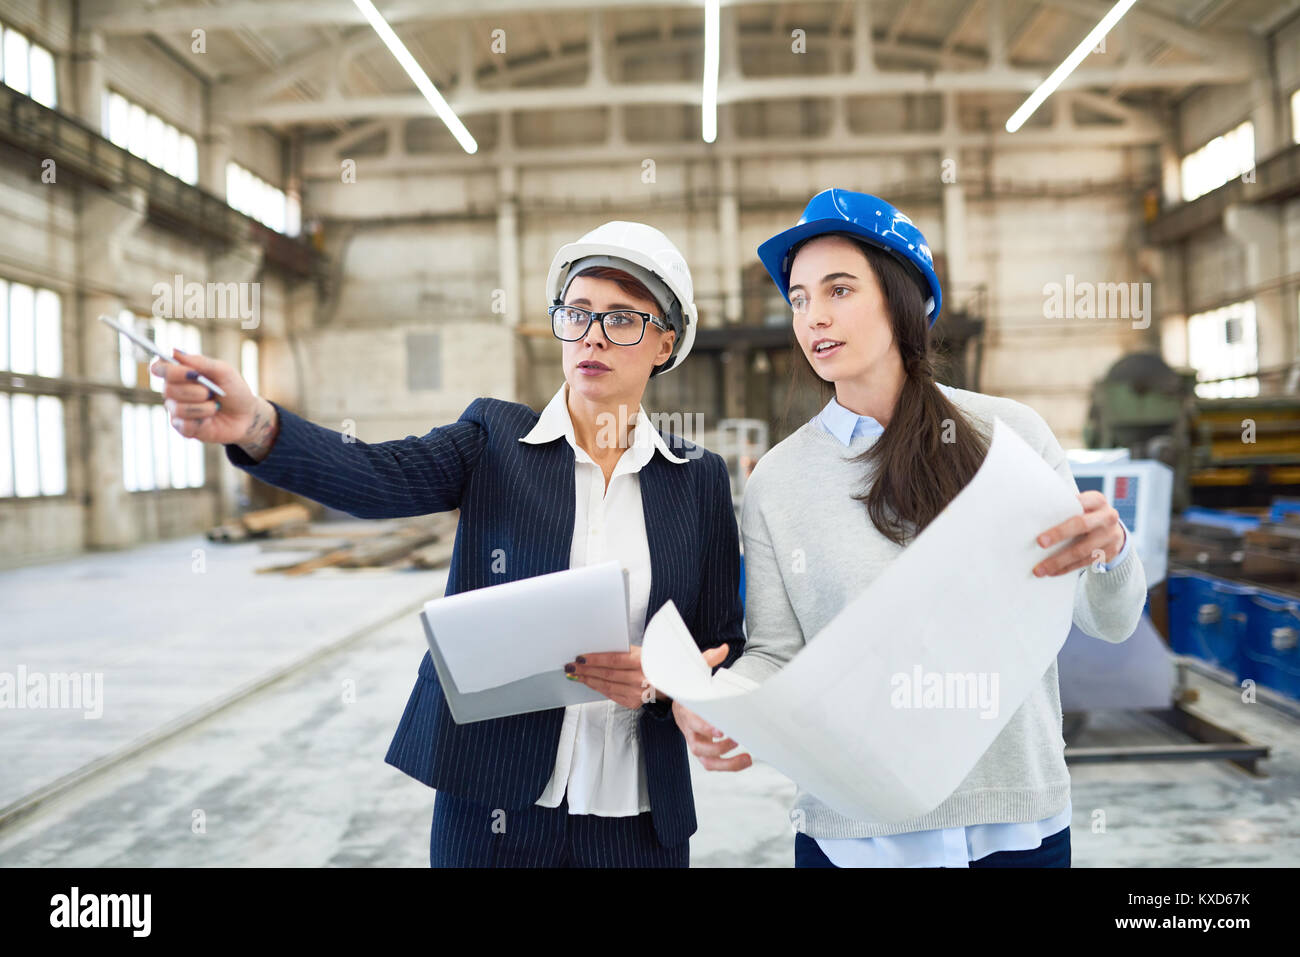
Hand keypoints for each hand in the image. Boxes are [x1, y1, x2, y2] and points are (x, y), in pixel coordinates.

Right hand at [149, 349, 263, 446]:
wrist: (247, 416)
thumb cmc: (234, 390)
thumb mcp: (224, 371)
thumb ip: (201, 362)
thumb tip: (174, 351)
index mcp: (180, 373)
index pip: (159, 368)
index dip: (166, 369)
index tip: (188, 371)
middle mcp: (174, 391)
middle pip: (168, 389)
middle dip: (194, 390)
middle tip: (210, 392)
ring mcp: (177, 410)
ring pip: (178, 408)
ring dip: (203, 407)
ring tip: (215, 406)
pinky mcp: (183, 428)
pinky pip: (185, 425)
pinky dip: (202, 420)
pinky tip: (210, 419)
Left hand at [566, 645, 655, 710]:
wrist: (670, 679)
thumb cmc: (651, 661)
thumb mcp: (641, 651)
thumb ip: (621, 652)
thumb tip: (595, 653)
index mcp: (642, 661)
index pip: (613, 660)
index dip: (594, 659)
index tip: (579, 658)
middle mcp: (640, 679)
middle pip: (607, 674)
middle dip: (585, 670)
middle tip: (571, 667)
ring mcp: (637, 693)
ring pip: (606, 686)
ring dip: (588, 680)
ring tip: (576, 675)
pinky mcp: (633, 702)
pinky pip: (611, 694)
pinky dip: (598, 688)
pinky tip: (588, 682)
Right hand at [672, 644, 751, 771]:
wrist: (676, 694)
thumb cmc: (688, 682)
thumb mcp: (694, 667)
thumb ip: (708, 658)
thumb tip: (724, 649)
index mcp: (685, 708)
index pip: (691, 721)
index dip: (704, 727)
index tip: (720, 730)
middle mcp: (687, 727)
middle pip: (697, 745)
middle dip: (717, 747)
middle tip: (736, 740)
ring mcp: (693, 739)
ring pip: (704, 758)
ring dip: (725, 762)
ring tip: (746, 757)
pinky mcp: (701, 747)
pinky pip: (710, 762)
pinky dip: (726, 765)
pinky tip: (743, 761)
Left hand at [1033, 491, 1125, 576]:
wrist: (1115, 532)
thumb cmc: (1089, 516)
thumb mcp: (1084, 507)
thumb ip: (1067, 508)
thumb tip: (1037, 517)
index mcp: (1098, 501)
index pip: (1081, 502)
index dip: (1066, 507)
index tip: (1049, 513)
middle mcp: (1107, 517)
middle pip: (1081, 525)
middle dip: (1059, 534)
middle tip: (1040, 542)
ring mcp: (1110, 536)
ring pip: (1082, 550)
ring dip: (1058, 561)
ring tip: (1040, 569)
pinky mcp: (1109, 553)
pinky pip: (1084, 563)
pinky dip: (1066, 568)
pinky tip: (1052, 572)